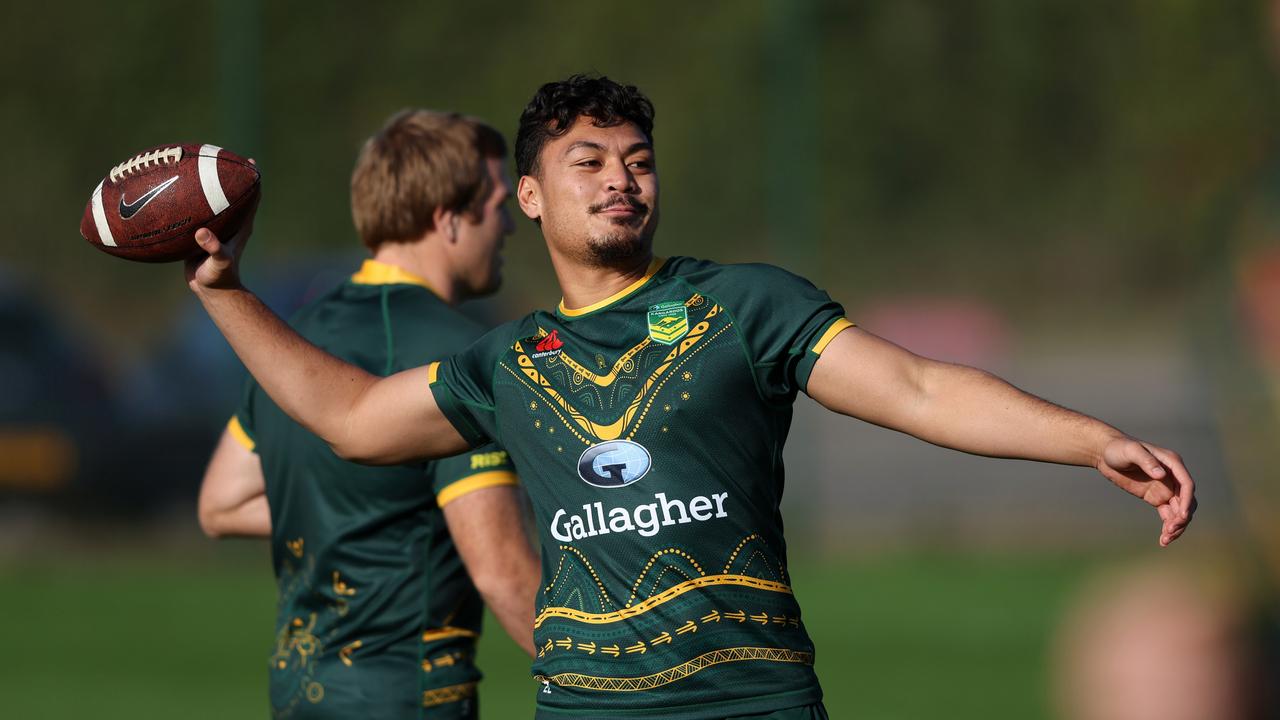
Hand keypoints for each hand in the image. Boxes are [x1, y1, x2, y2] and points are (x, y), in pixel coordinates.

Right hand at [185, 165, 258, 291]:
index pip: (253, 196)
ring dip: (205, 184)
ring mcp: (217, 226)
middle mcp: (231, 222)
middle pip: (233, 192)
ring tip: (191, 165)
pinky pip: (196, 211)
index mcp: (241, 224)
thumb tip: (202, 233)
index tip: (246, 160)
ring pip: (213, 199)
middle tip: (215, 153)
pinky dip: (187, 201)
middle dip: (227, 173)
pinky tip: (169, 191)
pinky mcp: (202, 232)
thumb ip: (213, 248)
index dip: (252, 177)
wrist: (211, 290)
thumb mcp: (217, 263)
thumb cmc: (219, 277)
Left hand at [1096, 438, 1195, 546]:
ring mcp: (1166, 488)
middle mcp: (1173, 477)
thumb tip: (1161, 474)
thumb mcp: (1131, 451)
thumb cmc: (1119, 448)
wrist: (1105, 454)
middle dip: (1182, 517)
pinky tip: (1163, 539)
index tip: (1181, 516)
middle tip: (1170, 530)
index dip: (1186, 501)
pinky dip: (1168, 526)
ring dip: (1176, 526)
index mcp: (1172, 463)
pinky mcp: (1156, 498)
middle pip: (1186, 501)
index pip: (1186, 484)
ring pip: (1179, 511)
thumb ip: (1146, 461)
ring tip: (1165, 539)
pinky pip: (1168, 515)